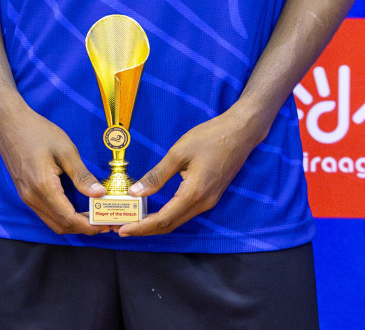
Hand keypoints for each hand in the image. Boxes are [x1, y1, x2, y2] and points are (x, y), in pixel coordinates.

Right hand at [0, 102, 109, 235]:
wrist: (8, 125)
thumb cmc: (38, 132)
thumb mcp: (66, 150)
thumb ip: (82, 175)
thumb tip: (100, 194)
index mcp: (43, 187)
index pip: (69, 218)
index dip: (89, 225)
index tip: (105, 224)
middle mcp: (32, 198)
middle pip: (61, 226)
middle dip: (83, 228)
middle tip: (102, 221)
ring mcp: (26, 197)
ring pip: (52, 222)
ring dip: (72, 224)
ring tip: (92, 215)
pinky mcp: (25, 194)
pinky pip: (45, 213)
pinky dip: (62, 216)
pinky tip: (75, 207)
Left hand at [119, 108, 266, 236]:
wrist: (241, 132)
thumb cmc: (210, 137)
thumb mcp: (179, 153)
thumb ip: (157, 175)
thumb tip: (135, 192)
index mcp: (195, 193)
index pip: (164, 219)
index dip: (142, 227)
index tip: (123, 230)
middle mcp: (203, 203)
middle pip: (170, 225)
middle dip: (146, 229)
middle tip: (123, 228)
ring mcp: (209, 201)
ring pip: (178, 220)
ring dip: (156, 224)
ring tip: (135, 221)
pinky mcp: (211, 196)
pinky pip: (186, 212)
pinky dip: (168, 215)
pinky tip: (155, 210)